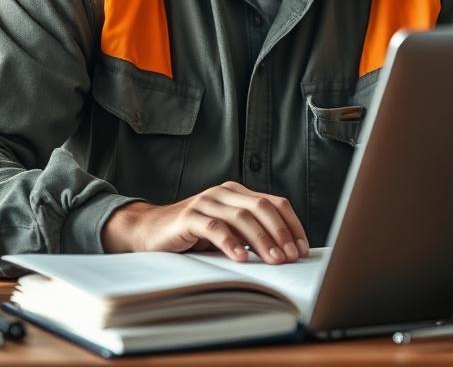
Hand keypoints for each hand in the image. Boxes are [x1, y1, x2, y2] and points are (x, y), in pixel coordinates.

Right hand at [101, 181, 309, 263]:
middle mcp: (224, 192)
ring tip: (274, 260)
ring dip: (262, 240)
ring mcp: (206, 201)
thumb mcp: (228, 231)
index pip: (275, 203)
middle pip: (262, 207)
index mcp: (238, 193)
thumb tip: (286, 251)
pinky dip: (230, 243)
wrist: (150, 230)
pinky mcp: (188, 216)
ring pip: (242, 217)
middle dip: (281, 233)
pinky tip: (241, 259)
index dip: (292, 225)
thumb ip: (251, 234)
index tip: (303, 248)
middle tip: (292, 257)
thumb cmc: (193, 234)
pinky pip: (214, 228)